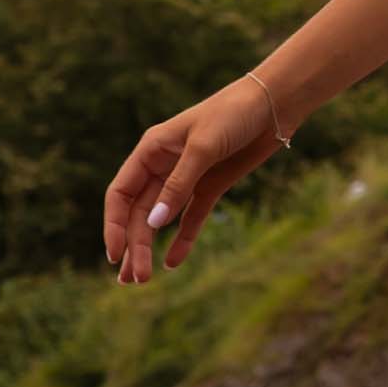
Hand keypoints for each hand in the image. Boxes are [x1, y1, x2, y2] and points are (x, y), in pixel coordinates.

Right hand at [104, 76, 287, 283]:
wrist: (273, 105)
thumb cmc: (233, 114)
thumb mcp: (203, 147)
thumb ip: (179, 185)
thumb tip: (153, 224)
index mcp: (151, 150)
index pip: (121, 194)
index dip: (113, 225)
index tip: (115, 254)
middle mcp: (163, 165)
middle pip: (139, 213)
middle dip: (134, 246)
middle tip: (135, 281)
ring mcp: (187, 177)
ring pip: (161, 219)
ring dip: (150, 247)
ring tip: (143, 280)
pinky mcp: (211, 185)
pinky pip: (191, 217)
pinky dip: (182, 239)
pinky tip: (173, 262)